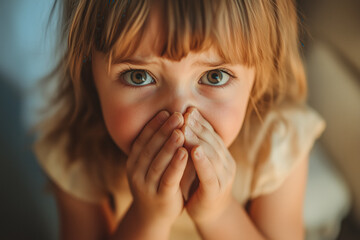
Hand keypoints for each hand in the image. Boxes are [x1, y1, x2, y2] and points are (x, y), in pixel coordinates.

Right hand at [126, 111, 187, 227]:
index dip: (154, 125)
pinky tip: (184, 152)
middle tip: (177, 115)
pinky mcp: (160, 196)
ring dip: (169, 145)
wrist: (153, 216)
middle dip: (164, 130)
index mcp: (133, 162)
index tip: (166, 111)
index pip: (143, 139)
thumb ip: (156, 148)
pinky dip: (176, 164)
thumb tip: (168, 122)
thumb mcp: (150, 166)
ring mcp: (146, 185)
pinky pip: (168, 178)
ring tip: (180, 130)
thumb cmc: (156, 185)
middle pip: (150, 148)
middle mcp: (136, 172)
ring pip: (158, 162)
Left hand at [181, 107, 236, 223]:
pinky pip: (210, 174)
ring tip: (186, 128)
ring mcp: (223, 177)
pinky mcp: (216, 191)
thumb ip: (193, 145)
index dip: (200, 121)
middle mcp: (226, 163)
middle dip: (197, 127)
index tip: (187, 110)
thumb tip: (180, 123)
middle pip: (211, 140)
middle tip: (184, 115)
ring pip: (212, 154)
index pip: (211, 133)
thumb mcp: (197, 162)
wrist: (209, 213)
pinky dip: (202, 161)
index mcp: (221, 154)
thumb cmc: (199, 184)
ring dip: (198, 139)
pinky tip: (194, 151)